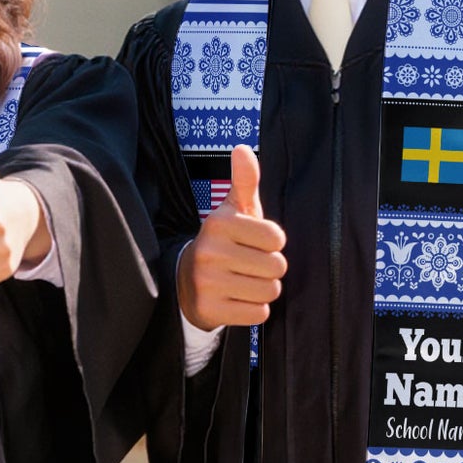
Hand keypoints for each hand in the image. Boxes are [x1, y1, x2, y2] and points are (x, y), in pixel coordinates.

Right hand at [176, 144, 286, 328]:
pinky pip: (258, 313)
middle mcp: (210, 251)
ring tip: (243, 282)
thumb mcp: (232, 211)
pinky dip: (253, 309)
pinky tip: (237, 299)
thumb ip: (244, 181)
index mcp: (219, 223)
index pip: (277, 238)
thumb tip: (243, 148)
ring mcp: (208, 282)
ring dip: (263, 289)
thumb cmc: (223, 242)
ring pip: (270, 291)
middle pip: (277, 267)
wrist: (185, 281)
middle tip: (248, 265)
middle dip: (269, 269)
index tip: (254, 243)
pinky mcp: (210, 309)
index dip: (272, 243)